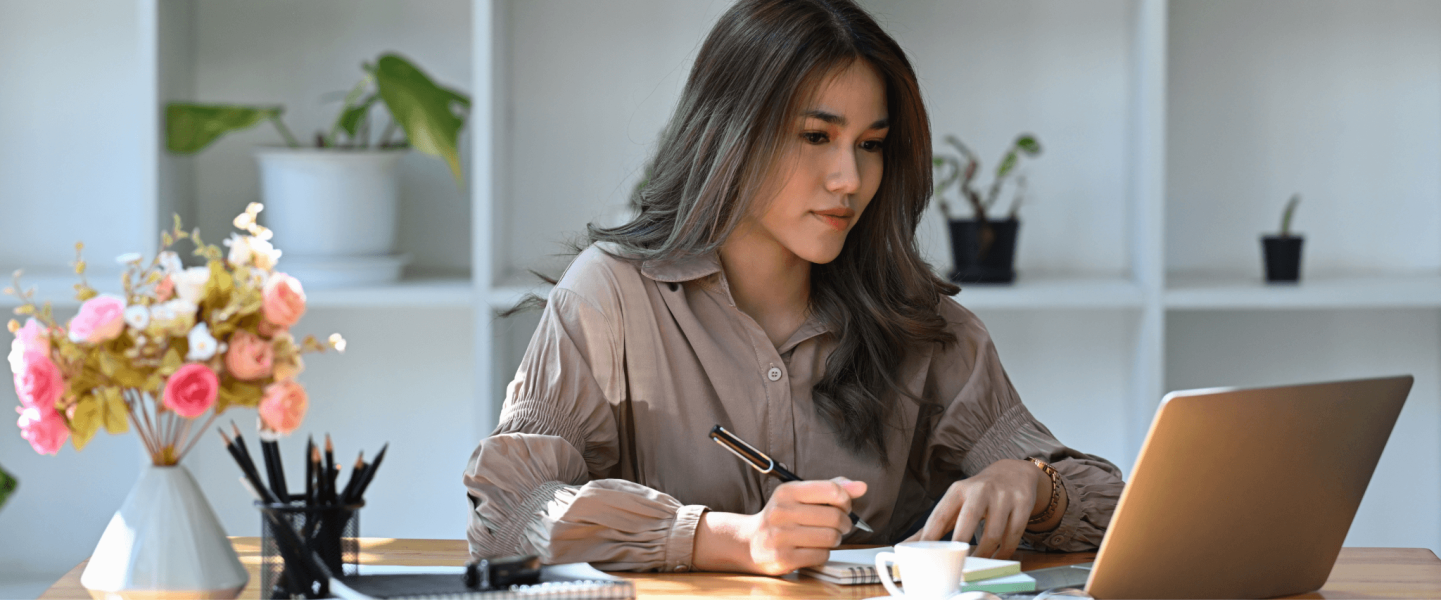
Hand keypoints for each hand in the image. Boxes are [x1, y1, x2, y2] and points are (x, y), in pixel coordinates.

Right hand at [693, 477, 866, 575]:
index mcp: (787, 491)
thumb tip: (861, 487)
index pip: (831, 490)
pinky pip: (821, 555)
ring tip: (827, 537)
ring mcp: (781, 536)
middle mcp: (782, 512)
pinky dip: (824, 553)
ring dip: (835, 539)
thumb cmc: (782, 517)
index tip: (844, 505)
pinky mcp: (784, 558)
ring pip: (830, 537)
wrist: (750, 542)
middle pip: (834, 516)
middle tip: (840, 525)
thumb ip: (830, 488)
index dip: (846, 500)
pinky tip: (814, 548)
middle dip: (844, 523)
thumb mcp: (800, 496)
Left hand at [905, 459, 1043, 559]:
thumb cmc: (977, 494)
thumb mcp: (955, 502)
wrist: (1013, 473)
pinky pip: (1013, 536)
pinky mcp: (1022, 504)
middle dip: (960, 545)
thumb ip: (934, 524)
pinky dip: (1004, 552)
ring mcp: (1003, 497)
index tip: (923, 555)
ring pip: (993, 533)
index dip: (930, 536)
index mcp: (958, 490)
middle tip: (954, 565)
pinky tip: (997, 559)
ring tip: (977, 566)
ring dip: (985, 555)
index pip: (940, 515)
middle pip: (968, 521)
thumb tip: (907, 546)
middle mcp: (980, 490)